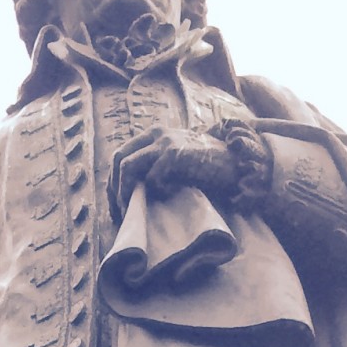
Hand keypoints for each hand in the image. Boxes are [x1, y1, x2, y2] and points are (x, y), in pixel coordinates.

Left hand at [110, 127, 238, 214]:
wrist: (234, 160)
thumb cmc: (206, 167)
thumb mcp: (175, 162)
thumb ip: (154, 167)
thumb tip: (132, 191)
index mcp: (153, 134)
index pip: (121, 154)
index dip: (113, 180)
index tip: (116, 204)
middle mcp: (156, 134)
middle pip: (118, 158)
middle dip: (114, 187)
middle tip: (119, 211)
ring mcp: (164, 142)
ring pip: (128, 166)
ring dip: (125, 192)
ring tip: (132, 210)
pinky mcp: (175, 154)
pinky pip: (151, 176)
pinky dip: (153, 190)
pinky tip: (165, 197)